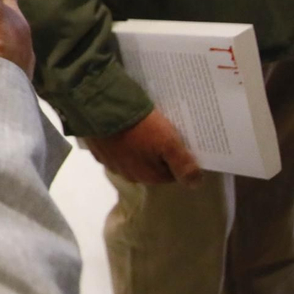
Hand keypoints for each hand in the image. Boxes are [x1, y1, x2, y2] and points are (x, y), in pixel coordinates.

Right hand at [85, 108, 202, 186]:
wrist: (100, 109)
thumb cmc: (140, 127)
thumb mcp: (168, 142)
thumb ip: (183, 165)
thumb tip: (195, 184)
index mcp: (148, 176)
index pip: (170, 174)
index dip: (175, 158)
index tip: (176, 142)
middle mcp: (129, 175)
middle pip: (150, 167)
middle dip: (156, 154)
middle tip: (160, 133)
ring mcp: (111, 163)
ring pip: (131, 159)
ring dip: (137, 148)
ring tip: (141, 129)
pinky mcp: (97, 150)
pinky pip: (114, 149)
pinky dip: (119, 142)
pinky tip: (122, 129)